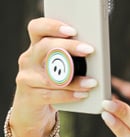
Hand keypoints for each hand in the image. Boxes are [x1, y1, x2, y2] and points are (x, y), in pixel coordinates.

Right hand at [10, 17, 96, 136]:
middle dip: (69, 47)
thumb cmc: (54, 83)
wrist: (34, 110)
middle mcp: (28, 59)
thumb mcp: (60, 66)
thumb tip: (95, 51)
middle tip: (89, 49)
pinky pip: (50, 94)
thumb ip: (71, 56)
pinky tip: (82, 94)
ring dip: (74, 79)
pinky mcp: (29, 96)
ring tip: (92, 82)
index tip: (72, 30)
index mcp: (36, 46)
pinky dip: (69, 95)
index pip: (37, 28)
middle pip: (45, 47)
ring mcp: (26, 77)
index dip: (52, 26)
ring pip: (50, 76)